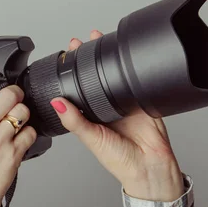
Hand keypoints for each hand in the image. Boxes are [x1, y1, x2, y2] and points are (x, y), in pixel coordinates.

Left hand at [50, 30, 183, 201]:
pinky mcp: (141, 100)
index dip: (70, 74)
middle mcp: (105, 107)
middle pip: (95, 78)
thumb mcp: (92, 139)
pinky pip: (135, 81)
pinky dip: (130, 68)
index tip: (64, 57)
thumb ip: (74, 121)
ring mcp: (124, 102)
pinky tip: (123, 56)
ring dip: (108, 58)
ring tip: (98, 39)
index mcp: (90, 116)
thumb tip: (57, 103)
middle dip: (87, 59)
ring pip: (114, 75)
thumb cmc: (119, 160)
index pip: (77, 90)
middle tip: (79, 42)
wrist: (150, 167)